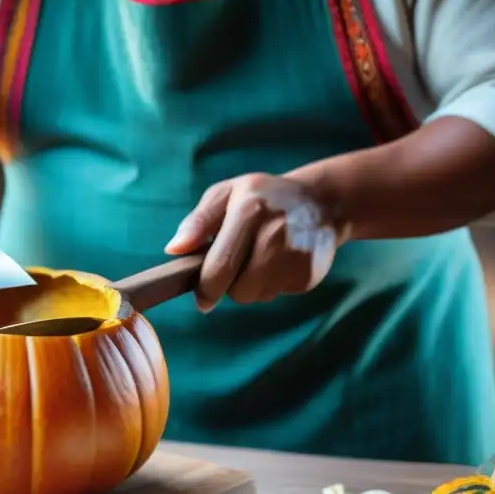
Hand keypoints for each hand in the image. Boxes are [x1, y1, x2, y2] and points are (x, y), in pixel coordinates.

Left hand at [165, 174, 348, 311]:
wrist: (320, 201)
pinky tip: (280, 261)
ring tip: (259, 257)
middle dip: (229, 286)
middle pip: (240, 291)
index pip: (220, 267)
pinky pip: (278, 294)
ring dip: (251, 285)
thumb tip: (174, 249)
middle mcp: (276, 233)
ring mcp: (297, 255)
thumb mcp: (225, 195)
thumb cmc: (261, 198)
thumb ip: (197, 222)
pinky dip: (273, 284)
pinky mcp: (310, 274)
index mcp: (250, 211)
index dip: (206, 289)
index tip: (202, 298)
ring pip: (258, 296)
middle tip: (235, 265)